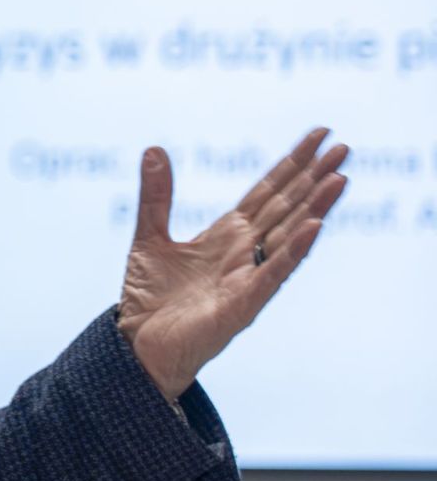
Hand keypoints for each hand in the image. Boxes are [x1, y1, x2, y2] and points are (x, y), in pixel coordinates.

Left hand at [117, 126, 349, 398]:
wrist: (136, 346)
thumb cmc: (149, 299)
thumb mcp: (149, 237)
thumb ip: (156, 196)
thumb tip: (154, 149)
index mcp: (227, 236)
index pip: (268, 192)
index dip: (292, 164)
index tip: (320, 135)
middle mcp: (244, 253)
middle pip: (286, 207)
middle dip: (313, 178)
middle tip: (344, 146)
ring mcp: (248, 278)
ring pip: (289, 236)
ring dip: (315, 207)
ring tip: (340, 177)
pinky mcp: (243, 305)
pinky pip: (273, 274)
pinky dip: (293, 250)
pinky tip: (314, 225)